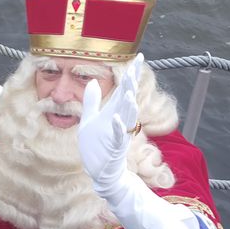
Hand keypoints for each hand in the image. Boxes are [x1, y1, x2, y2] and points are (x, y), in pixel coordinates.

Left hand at [79, 54, 142, 194]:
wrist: (100, 172)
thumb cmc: (96, 147)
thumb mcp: (89, 121)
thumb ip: (92, 101)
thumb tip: (92, 81)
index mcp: (114, 112)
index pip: (124, 89)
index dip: (132, 73)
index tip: (140, 56)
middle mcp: (120, 121)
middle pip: (128, 100)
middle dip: (131, 84)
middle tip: (135, 69)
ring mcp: (119, 135)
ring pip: (127, 117)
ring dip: (128, 105)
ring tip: (130, 92)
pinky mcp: (114, 149)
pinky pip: (117, 137)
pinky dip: (117, 127)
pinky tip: (116, 118)